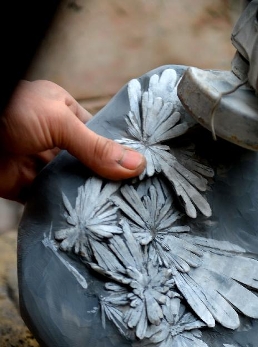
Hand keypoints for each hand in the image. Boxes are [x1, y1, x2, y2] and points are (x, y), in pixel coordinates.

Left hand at [0, 80, 145, 202]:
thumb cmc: (10, 112)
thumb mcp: (59, 123)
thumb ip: (96, 147)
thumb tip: (137, 165)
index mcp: (61, 112)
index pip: (98, 134)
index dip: (117, 152)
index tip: (141, 172)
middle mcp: (51, 137)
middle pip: (86, 162)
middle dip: (104, 178)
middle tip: (133, 198)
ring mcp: (37, 162)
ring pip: (69, 183)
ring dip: (85, 196)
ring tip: (115, 213)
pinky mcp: (23, 186)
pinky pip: (49, 199)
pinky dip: (63, 209)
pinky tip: (85, 220)